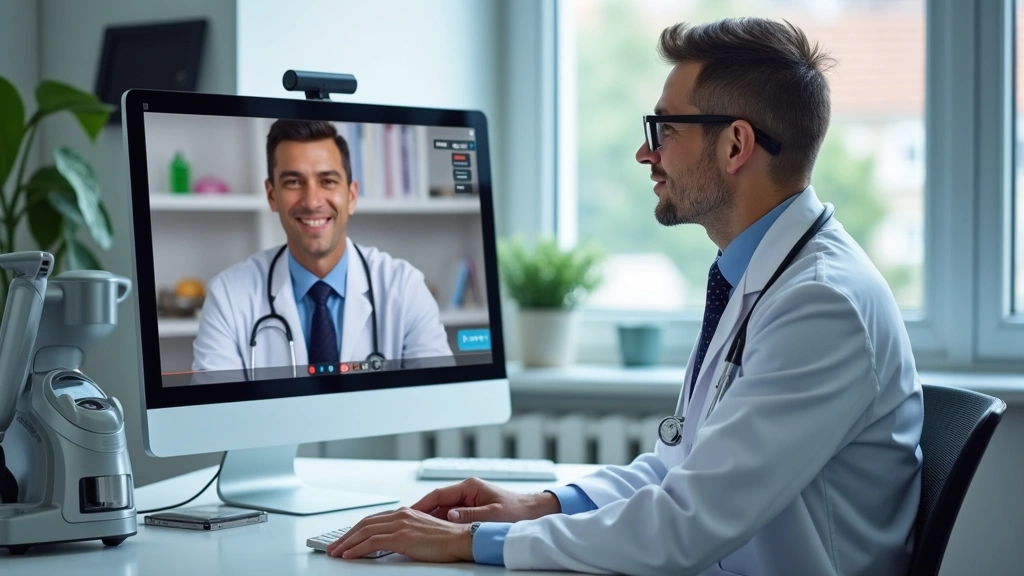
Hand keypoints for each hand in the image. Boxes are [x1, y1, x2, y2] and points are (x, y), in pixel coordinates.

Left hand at [325, 507, 472, 561]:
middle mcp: (401, 515)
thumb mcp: (421, 532)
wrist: (461, 540)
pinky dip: (357, 549)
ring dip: (347, 543)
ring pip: (365, 532)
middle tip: (333, 547)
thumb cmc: (446, 539)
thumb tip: (389, 542)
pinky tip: (349, 555)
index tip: (345, 539)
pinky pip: (373, 543)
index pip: (373, 520)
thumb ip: (405, 533)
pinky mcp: (403, 537)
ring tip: (336, 552)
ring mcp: (401, 524)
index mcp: (405, 512)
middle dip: (346, 536)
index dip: (356, 530)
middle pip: (365, 524)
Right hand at [411, 477, 560, 522]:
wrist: (532, 512)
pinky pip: (451, 516)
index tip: (408, 512)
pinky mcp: (471, 509)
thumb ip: (470, 515)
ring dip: (431, 520)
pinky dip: (442, 524)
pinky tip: (435, 533)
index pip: (438, 494)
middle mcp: (467, 491)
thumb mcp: (492, 514)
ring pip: (443, 510)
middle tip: (406, 524)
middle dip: (422, 513)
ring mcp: (468, 500)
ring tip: (417, 531)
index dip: (421, 504)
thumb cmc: (516, 511)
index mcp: (470, 487)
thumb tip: (450, 516)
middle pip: (437, 502)